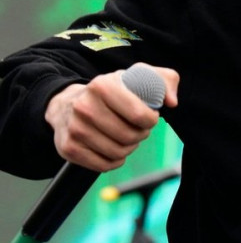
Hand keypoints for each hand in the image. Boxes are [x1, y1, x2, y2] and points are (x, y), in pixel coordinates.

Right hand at [44, 66, 178, 171]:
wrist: (66, 104)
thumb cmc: (111, 92)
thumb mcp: (137, 76)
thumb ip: (164, 80)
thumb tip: (171, 102)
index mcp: (102, 86)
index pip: (140, 115)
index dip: (150, 120)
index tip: (148, 116)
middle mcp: (85, 107)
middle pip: (129, 137)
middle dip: (140, 135)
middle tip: (138, 128)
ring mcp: (75, 129)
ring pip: (118, 153)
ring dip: (128, 148)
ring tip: (125, 137)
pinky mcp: (69, 148)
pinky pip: (103, 166)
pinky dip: (113, 161)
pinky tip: (112, 148)